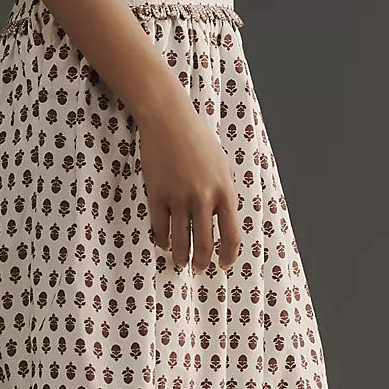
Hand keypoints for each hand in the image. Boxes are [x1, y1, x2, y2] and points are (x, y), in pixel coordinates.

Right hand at [135, 89, 242, 272]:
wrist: (169, 119)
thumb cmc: (198, 138)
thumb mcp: (222, 164)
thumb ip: (224, 191)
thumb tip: (223, 217)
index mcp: (224, 191)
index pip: (231, 235)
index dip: (229, 256)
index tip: (224, 265)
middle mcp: (203, 198)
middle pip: (204, 244)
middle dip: (202, 262)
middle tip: (200, 268)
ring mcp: (178, 197)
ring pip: (180, 240)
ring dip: (181, 257)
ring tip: (180, 262)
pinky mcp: (157, 194)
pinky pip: (159, 227)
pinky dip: (162, 240)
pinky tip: (164, 244)